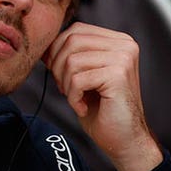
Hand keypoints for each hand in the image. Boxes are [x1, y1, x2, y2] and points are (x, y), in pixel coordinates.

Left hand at [43, 21, 162, 170]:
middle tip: (65, 89)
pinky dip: (73, 98)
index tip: (55, 72)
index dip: (57, 49)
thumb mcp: (84, 76)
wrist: (125, 140)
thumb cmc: (104, 111)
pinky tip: (83, 108)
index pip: (76, 30)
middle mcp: (125, 45)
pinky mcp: (118, 75)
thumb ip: (72, 56)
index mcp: (118, 41)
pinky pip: (78, 80)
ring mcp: (123, 58)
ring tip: (77, 99)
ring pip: (72, 61)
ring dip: (66, 84)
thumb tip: (46, 46)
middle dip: (58, 67)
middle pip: (72, 41)